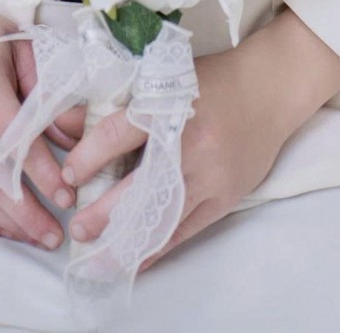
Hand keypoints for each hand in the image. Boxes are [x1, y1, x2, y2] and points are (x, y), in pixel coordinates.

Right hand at [0, 0, 74, 247]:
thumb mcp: (21, 48)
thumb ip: (47, 92)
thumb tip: (76, 134)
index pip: (18, 143)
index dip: (44, 174)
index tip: (68, 197)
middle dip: (27, 213)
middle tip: (56, 237)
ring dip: (6, 221)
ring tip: (35, 237)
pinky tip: (0, 227)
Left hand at [62, 13, 339, 268]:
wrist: (269, 90)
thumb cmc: (212, 81)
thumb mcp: (164, 79)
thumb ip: (119, 103)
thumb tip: (69, 124)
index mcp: (169, 107)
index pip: (118, 135)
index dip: (88, 158)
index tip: (69, 174)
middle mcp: (189, 145)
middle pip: (138, 187)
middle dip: (103, 214)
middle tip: (77, 228)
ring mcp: (209, 176)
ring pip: (161, 218)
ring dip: (126, 241)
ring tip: (98, 256)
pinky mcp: (225, 198)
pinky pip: (185, 231)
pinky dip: (157, 249)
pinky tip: (135, 260)